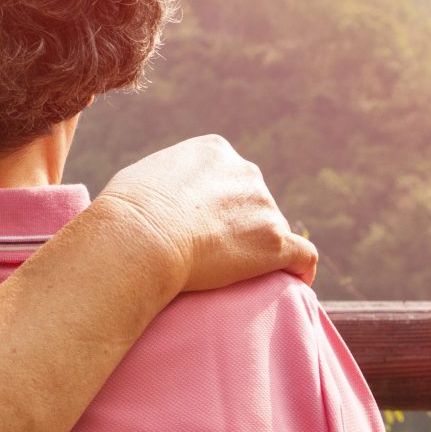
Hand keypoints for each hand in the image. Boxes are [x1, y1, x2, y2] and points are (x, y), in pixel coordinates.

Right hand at [90, 135, 316, 294]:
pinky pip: (302, 256)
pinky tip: (296, 281)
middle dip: (240, 225)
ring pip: (272, 230)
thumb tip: (163, 195)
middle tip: (211, 254)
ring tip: (232, 275)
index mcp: (215, 151)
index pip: (230, 177)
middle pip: (253, 202)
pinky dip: (300, 268)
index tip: (201, 226)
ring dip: (257, 249)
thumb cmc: (127, 211)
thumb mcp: (144, 175)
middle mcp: (246, 171)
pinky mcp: (274, 242)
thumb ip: (168, 179)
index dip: (218, 204)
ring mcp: (264, 206)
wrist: (139, 238)